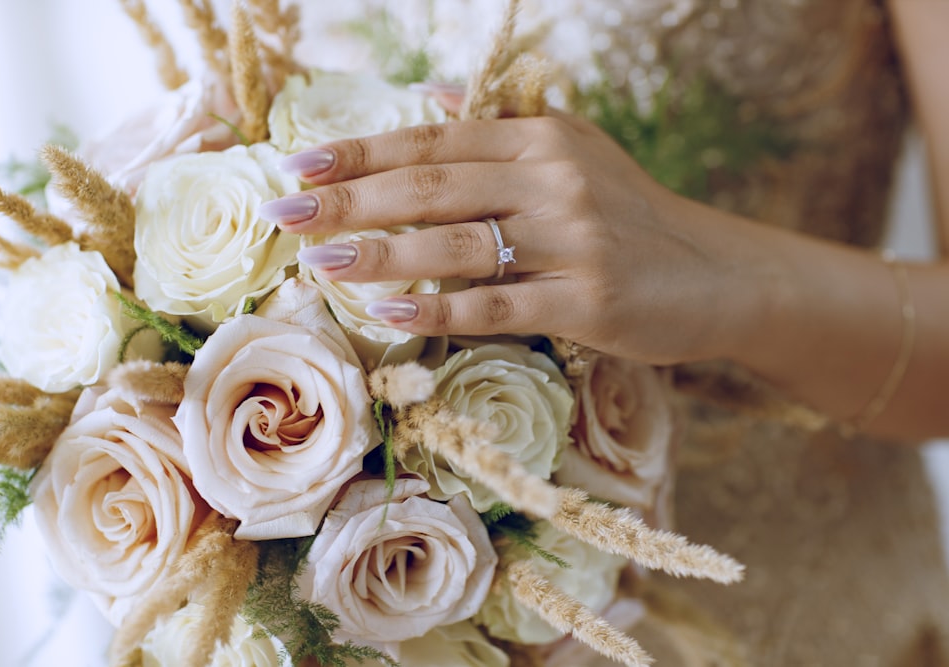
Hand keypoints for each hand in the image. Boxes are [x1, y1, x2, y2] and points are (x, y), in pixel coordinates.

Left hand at [259, 113, 757, 364]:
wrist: (718, 273)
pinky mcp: (587, 299)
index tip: (299, 168)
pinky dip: (439, 309)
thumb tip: (426, 99)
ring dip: (381, 254)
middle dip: (350, 201)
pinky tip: (388, 313)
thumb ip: (499, 128)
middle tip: (285, 217)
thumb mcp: (575, 153)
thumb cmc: (631, 217)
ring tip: (320, 263)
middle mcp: (553, 179)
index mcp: (540, 139)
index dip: (361, 153)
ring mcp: (572, 239)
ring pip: (456, 244)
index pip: (433, 142)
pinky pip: (498, 304)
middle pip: (432, 187)